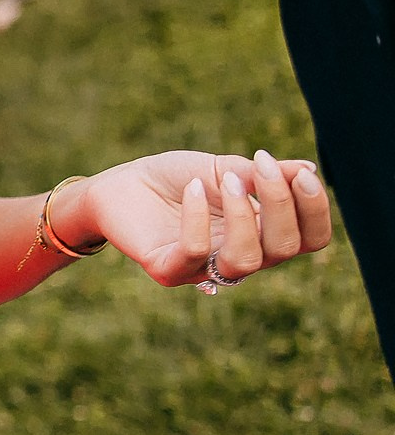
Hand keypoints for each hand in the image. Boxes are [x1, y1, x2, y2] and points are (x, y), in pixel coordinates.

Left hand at [59, 149, 331, 287]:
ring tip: (228, 180)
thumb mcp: (226, 169)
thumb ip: (265, 175)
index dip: (315, 211)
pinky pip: (194, 253)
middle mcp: (237, 256)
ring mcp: (202, 268)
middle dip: (282, 205)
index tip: (302, 174)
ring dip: (244, 215)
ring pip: (246, 261)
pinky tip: (193, 188)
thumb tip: (311, 171)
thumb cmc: (175, 179)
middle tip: (261, 165)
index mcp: (261, 235)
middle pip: (285, 249)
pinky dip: (198, 219)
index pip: (309, 239)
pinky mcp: (166, 269)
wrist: (119, 185)